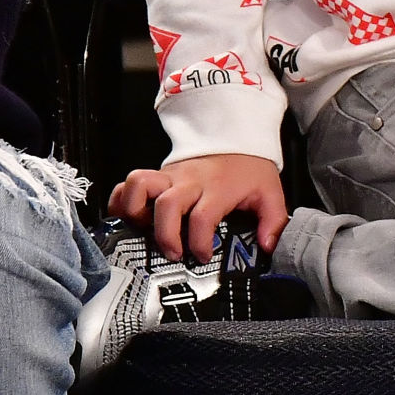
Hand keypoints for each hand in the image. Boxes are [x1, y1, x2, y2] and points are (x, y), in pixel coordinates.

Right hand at [108, 155, 287, 261]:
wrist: (238, 139)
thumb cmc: (249, 169)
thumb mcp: (270, 193)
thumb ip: (273, 221)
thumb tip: (268, 246)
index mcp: (218, 188)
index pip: (203, 217)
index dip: (199, 242)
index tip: (204, 255)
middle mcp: (190, 181)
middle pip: (167, 204)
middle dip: (165, 235)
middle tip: (173, 253)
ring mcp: (170, 176)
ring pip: (139, 185)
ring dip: (135, 212)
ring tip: (144, 231)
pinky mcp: (158, 176)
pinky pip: (128, 184)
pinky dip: (121, 201)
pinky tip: (129, 218)